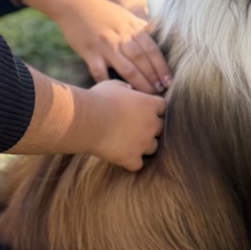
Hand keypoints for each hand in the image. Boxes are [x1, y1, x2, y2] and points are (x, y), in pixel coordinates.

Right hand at [7, 69, 165, 171]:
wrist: (87, 120)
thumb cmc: (98, 99)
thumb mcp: (112, 85)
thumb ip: (125, 87)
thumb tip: (129, 90)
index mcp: (149, 104)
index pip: (162, 106)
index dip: (152, 108)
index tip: (141, 109)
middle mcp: (151, 124)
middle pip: (160, 128)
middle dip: (149, 127)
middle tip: (133, 126)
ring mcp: (143, 143)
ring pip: (153, 147)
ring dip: (143, 145)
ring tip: (128, 142)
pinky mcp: (132, 158)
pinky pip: (138, 164)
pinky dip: (132, 162)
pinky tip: (122, 156)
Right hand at [19, 0, 171, 93]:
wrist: (74, 3)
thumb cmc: (102, 11)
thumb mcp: (125, 15)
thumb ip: (141, 27)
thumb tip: (159, 37)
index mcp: (131, 27)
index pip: (151, 49)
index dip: (161, 66)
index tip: (169, 80)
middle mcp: (121, 36)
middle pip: (142, 60)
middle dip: (153, 77)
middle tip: (161, 91)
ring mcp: (105, 45)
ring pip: (126, 68)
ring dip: (139, 83)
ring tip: (146, 96)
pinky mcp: (89, 52)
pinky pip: (100, 72)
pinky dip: (108, 83)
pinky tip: (117, 92)